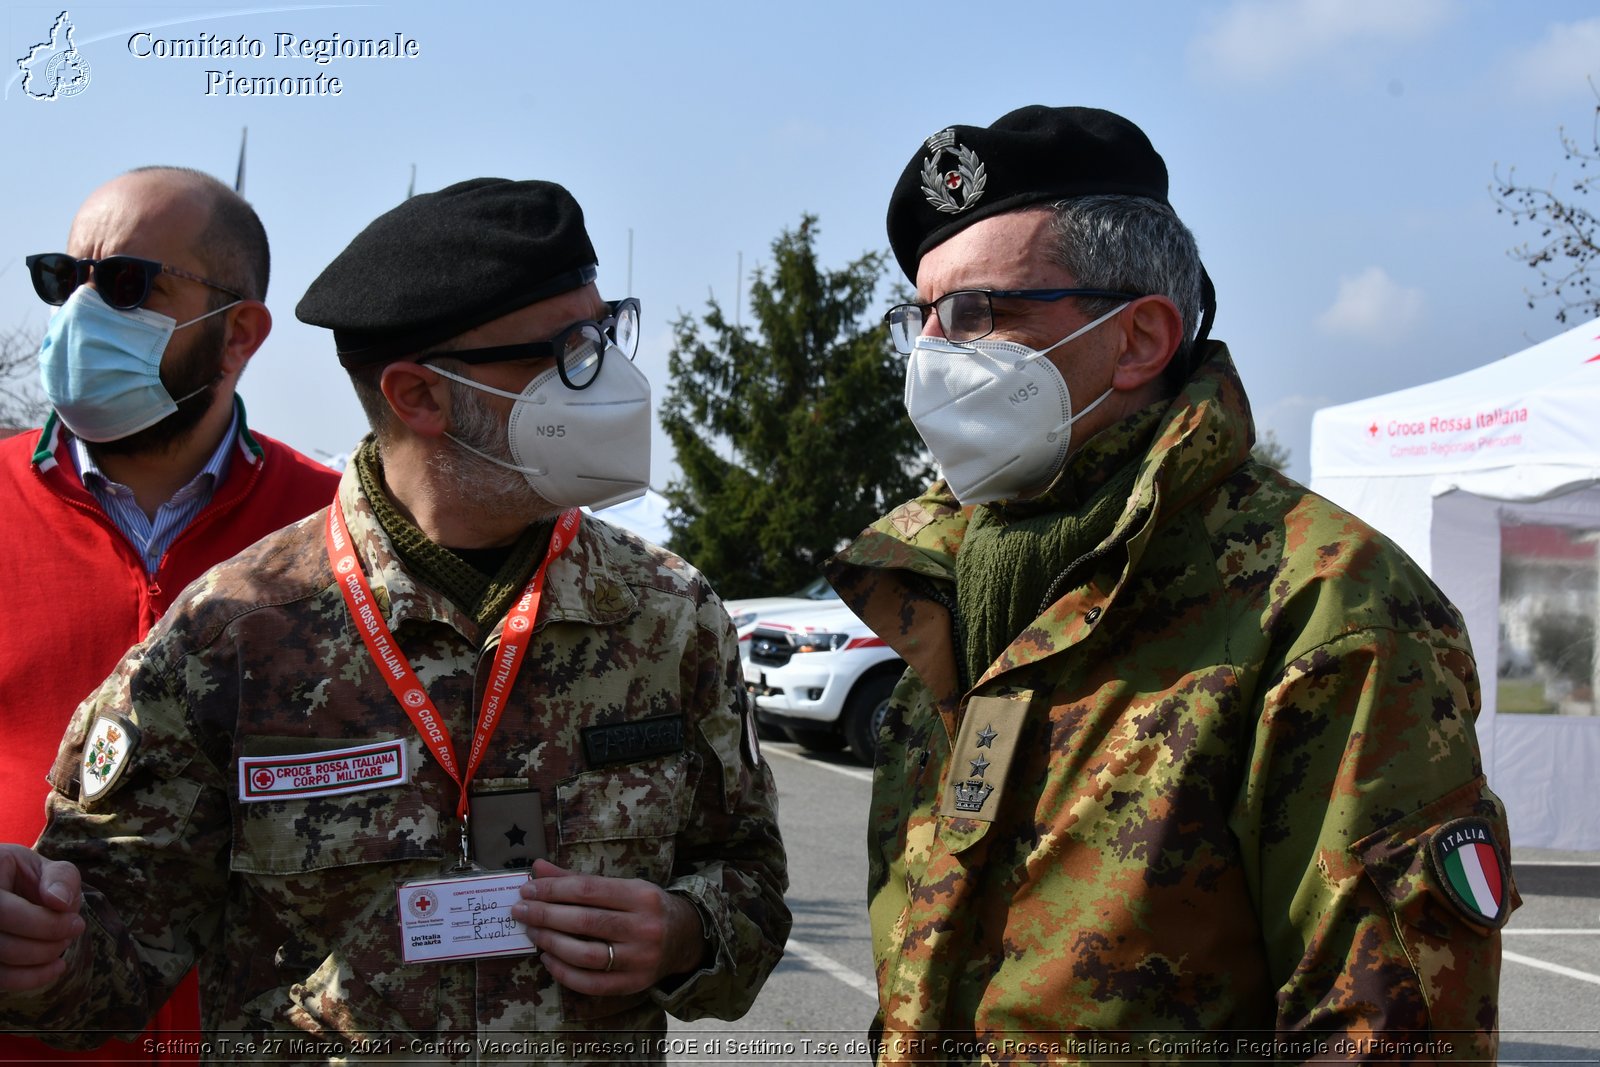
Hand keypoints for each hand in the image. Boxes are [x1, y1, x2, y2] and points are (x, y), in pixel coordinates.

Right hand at [0, 844, 84, 992]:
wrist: (6, 890)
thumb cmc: (27, 878)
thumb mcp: (44, 867)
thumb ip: (59, 878)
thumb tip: (59, 902)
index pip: (4, 912)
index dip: (44, 923)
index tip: (77, 923)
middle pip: (1, 945)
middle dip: (45, 945)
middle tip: (71, 935)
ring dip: (38, 963)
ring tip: (62, 947)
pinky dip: (28, 979)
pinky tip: (54, 968)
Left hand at [512, 859, 706, 995]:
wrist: (684, 938)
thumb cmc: (645, 907)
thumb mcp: (621, 886)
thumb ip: (578, 879)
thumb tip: (538, 868)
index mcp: (641, 896)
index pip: (588, 890)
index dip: (553, 889)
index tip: (527, 889)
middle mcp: (644, 927)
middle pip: (585, 921)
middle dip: (545, 915)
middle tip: (519, 910)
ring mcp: (640, 959)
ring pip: (586, 954)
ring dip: (551, 943)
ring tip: (532, 932)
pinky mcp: (634, 984)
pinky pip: (591, 983)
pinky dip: (564, 972)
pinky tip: (548, 959)